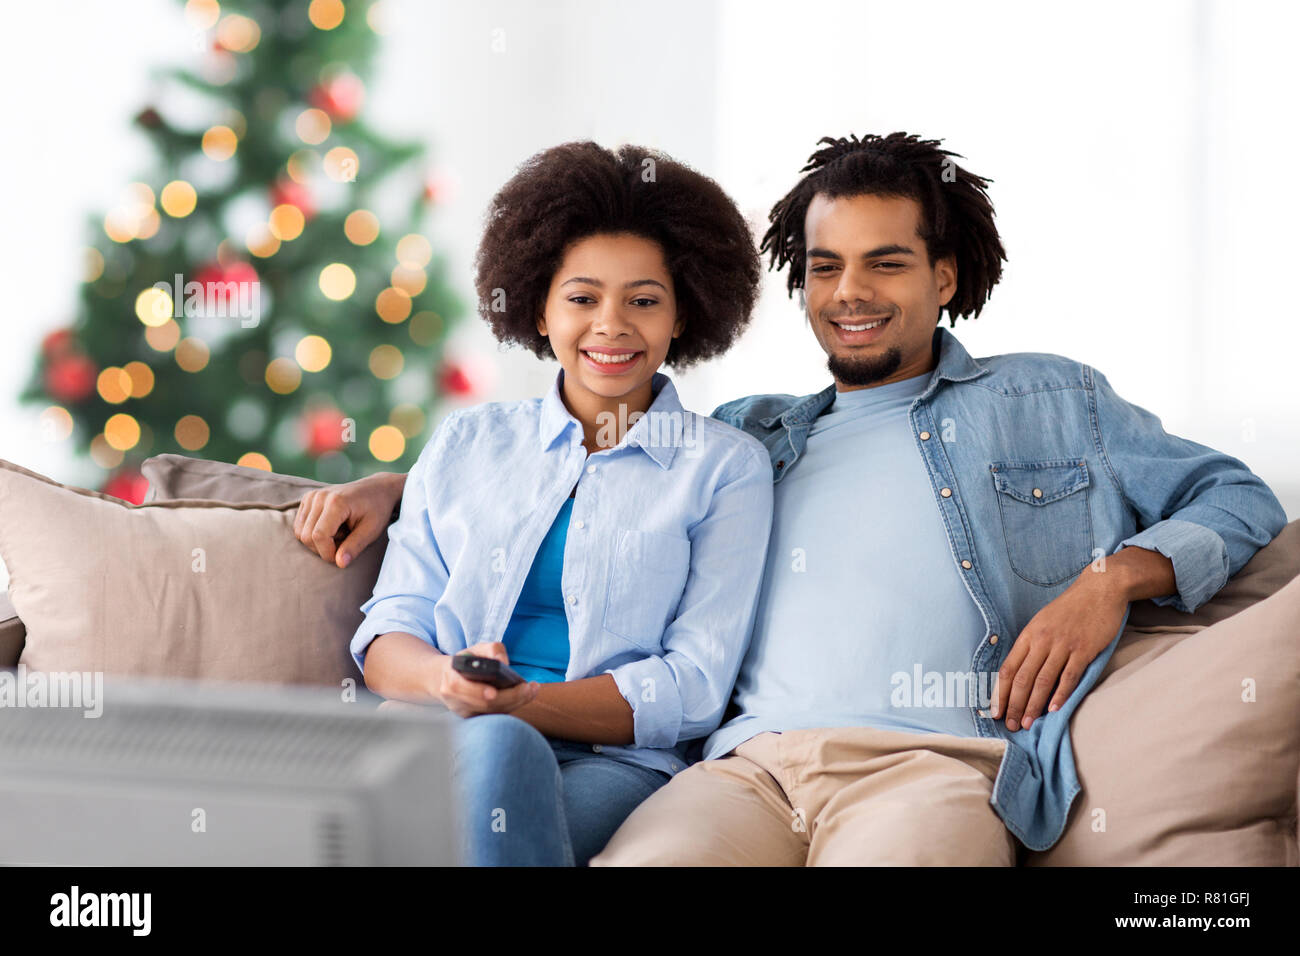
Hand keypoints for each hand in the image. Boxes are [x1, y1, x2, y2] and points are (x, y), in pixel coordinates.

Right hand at [293, 472, 403, 567]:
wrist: (377, 489)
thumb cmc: (377, 509)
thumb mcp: (371, 530)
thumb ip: (354, 547)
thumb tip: (339, 563)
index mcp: (336, 502)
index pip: (319, 536)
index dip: (327, 553)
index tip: (342, 557)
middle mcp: (320, 496)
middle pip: (306, 536)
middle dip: (323, 548)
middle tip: (345, 542)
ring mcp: (311, 496)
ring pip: (300, 533)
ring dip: (318, 541)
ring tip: (340, 533)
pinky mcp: (307, 499)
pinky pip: (300, 526)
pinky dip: (313, 533)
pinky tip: (331, 528)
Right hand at [436, 641, 539, 718]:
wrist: (446, 678)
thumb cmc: (465, 662)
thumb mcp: (475, 650)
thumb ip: (490, 650)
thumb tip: (502, 661)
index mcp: (451, 680)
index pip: (462, 689)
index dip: (479, 692)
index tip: (494, 692)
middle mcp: (456, 701)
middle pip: (485, 704)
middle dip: (510, 697)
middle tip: (529, 688)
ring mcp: (466, 713)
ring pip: (493, 712)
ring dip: (516, 702)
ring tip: (532, 690)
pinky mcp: (476, 719)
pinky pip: (496, 715)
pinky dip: (513, 705)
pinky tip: (526, 696)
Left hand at [991, 570, 1128, 731]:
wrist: (1099, 589)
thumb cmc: (1070, 608)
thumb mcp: (1043, 622)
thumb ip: (1032, 644)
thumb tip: (1021, 672)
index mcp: (1029, 634)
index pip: (1008, 668)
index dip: (1001, 692)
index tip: (996, 711)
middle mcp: (1042, 640)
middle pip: (1023, 678)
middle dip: (1015, 705)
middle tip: (1012, 725)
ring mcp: (1063, 645)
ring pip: (1043, 680)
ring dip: (1034, 705)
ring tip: (1028, 723)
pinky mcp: (1083, 649)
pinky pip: (1069, 676)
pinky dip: (1060, 694)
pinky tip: (1054, 709)